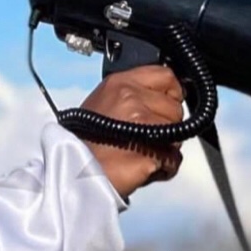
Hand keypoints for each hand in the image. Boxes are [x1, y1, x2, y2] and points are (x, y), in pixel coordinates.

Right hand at [79, 65, 184, 198]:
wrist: (72, 174)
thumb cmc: (84, 145)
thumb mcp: (101, 103)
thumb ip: (131, 95)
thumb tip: (159, 97)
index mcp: (120, 84)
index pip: (166, 76)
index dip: (170, 94)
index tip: (165, 106)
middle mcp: (131, 99)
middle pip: (175, 108)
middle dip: (167, 125)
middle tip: (144, 138)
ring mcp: (142, 123)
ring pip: (178, 133)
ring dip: (166, 147)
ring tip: (141, 153)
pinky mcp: (151, 149)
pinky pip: (173, 158)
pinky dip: (164, 167)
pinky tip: (145, 167)